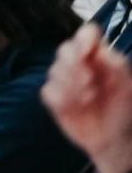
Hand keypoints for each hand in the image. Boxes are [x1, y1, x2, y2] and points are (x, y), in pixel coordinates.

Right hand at [42, 23, 131, 172]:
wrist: (114, 138)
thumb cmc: (123, 108)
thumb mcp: (126, 84)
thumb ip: (115, 63)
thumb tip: (98, 49)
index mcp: (97, 56)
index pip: (86, 34)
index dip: (84, 38)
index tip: (87, 50)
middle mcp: (77, 64)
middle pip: (64, 49)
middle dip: (74, 64)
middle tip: (89, 80)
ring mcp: (63, 80)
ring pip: (54, 70)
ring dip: (73, 85)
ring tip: (89, 98)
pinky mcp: (53, 98)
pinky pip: (48, 90)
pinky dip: (63, 98)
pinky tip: (77, 107)